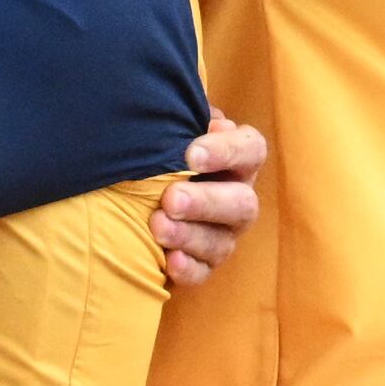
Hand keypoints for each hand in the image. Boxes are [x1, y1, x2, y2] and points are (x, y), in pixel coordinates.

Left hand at [152, 110, 265, 286]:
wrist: (134, 187)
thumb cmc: (161, 148)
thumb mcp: (171, 128)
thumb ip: (181, 118)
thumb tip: (195, 114)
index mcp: (237, 158)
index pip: (250, 150)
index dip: (227, 151)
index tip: (191, 153)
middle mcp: (238, 196)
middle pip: (241, 203)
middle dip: (205, 202)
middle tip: (171, 198)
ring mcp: (225, 233)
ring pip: (222, 241)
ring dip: (190, 236)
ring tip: (158, 226)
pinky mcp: (204, 262)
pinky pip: (204, 271)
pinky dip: (188, 268)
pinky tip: (169, 261)